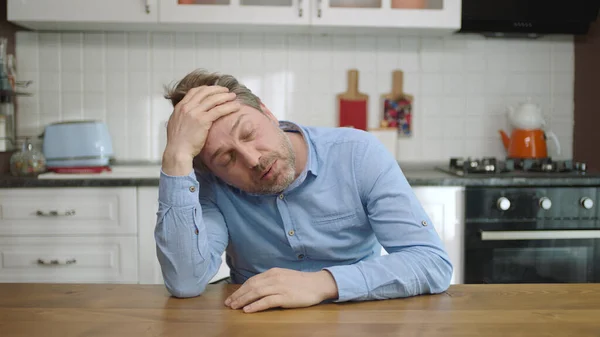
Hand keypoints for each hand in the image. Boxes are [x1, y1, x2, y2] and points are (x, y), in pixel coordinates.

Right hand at [162, 85, 240, 175]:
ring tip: (233, 96)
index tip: (214, 90)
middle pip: (205, 92)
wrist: (177, 151)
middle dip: (217, 89)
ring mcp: (195, 113)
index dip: (206, 89)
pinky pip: (218, 110)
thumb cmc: (177, 142)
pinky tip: (235, 107)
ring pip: (213, 99)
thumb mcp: (175, 123)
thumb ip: (183, 116)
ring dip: (225, 96)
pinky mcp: (203, 121)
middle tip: (226, 91)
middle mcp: (187, 107)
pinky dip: (228, 107)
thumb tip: (188, 115)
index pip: (194, 91)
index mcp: (180, 107)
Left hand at [224, 268, 338, 312]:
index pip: (252, 280)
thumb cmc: (301, 282)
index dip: (241, 289)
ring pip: (256, 293)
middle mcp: (274, 278)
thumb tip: (257, 287)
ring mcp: (279, 287)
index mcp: (273, 272)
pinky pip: (267, 301)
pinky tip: (248, 310)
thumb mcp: (284, 276)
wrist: (317, 284)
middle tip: (229, 303)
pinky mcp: (285, 297)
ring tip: (234, 307)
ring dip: (243, 300)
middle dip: (238, 295)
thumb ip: (271, 280)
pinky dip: (256, 305)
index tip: (232, 296)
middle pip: (251, 286)